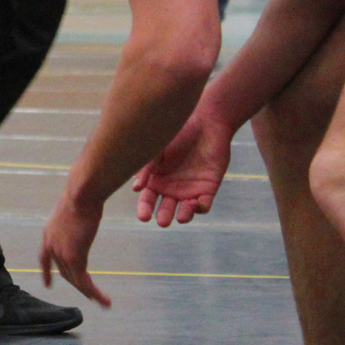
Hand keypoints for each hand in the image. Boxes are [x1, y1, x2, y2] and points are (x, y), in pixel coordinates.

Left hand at [39, 194, 110, 307]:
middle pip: (63, 271)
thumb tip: (83, 215)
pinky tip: (104, 300)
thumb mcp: (73, 209)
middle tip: (88, 293)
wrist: (81, 194)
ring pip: (75, 280)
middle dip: (75, 283)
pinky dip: (94, 293)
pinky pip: (84, 282)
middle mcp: (51, 245)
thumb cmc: (81, 195)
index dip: (46, 272)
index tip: (48, 285)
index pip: (44, 258)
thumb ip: (74, 220)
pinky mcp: (73, 258)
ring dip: (88, 292)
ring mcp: (61, 253)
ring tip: (100, 300)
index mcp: (49, 233)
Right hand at [133, 108, 232, 226]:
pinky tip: (196, 204)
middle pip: (165, 209)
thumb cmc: (178, 134)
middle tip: (163, 220)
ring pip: (185, 211)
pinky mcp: (208, 188)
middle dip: (164, 216)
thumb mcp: (158, 150)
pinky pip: (204, 205)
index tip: (144, 216)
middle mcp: (171, 188)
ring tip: (182, 216)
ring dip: (183, 216)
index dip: (144, 209)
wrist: (205, 124)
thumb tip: (136, 189)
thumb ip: (147, 168)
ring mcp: (190, 190)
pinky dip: (200, 208)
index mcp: (156, 180)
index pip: (148, 200)